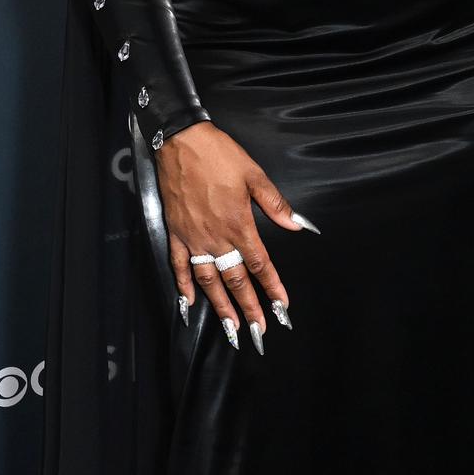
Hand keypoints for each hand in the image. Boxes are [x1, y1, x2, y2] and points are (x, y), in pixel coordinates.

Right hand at [157, 123, 314, 349]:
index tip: (282, 308)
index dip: (272, 288)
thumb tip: (297, 226)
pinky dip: (183, 285)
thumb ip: (276, 205)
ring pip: (209, 280)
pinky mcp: (175, 232)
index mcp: (239, 224)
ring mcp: (193, 237)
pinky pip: (178, 265)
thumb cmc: (219, 155)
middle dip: (249, 308)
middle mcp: (216, 237)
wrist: (180, 141)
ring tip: (230, 328)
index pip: (260, 265)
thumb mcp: (254, 175)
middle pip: (236, 280)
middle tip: (259, 332)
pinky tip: (189, 303)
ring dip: (220, 306)